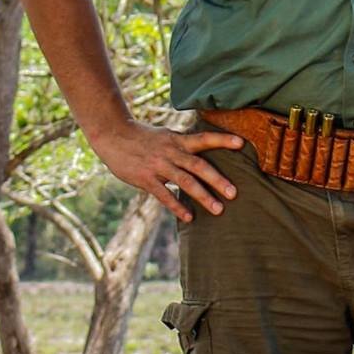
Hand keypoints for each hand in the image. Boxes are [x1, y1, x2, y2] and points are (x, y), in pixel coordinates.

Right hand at [95, 119, 245, 221]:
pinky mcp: (146, 178)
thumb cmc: (141, 137)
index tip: (241, 144)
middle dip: (217, 179)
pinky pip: (164, 195)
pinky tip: (189, 217)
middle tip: (234, 193)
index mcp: (177, 140)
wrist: (113, 135)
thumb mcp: (165, 135)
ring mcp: (158, 166)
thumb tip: (202, 151)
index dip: (222, 140)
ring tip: (218, 209)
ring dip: (203, 196)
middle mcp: (171, 152)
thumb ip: (182, 145)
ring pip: (185, 182)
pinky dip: (177, 206)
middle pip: (199, 165)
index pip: (204, 139)